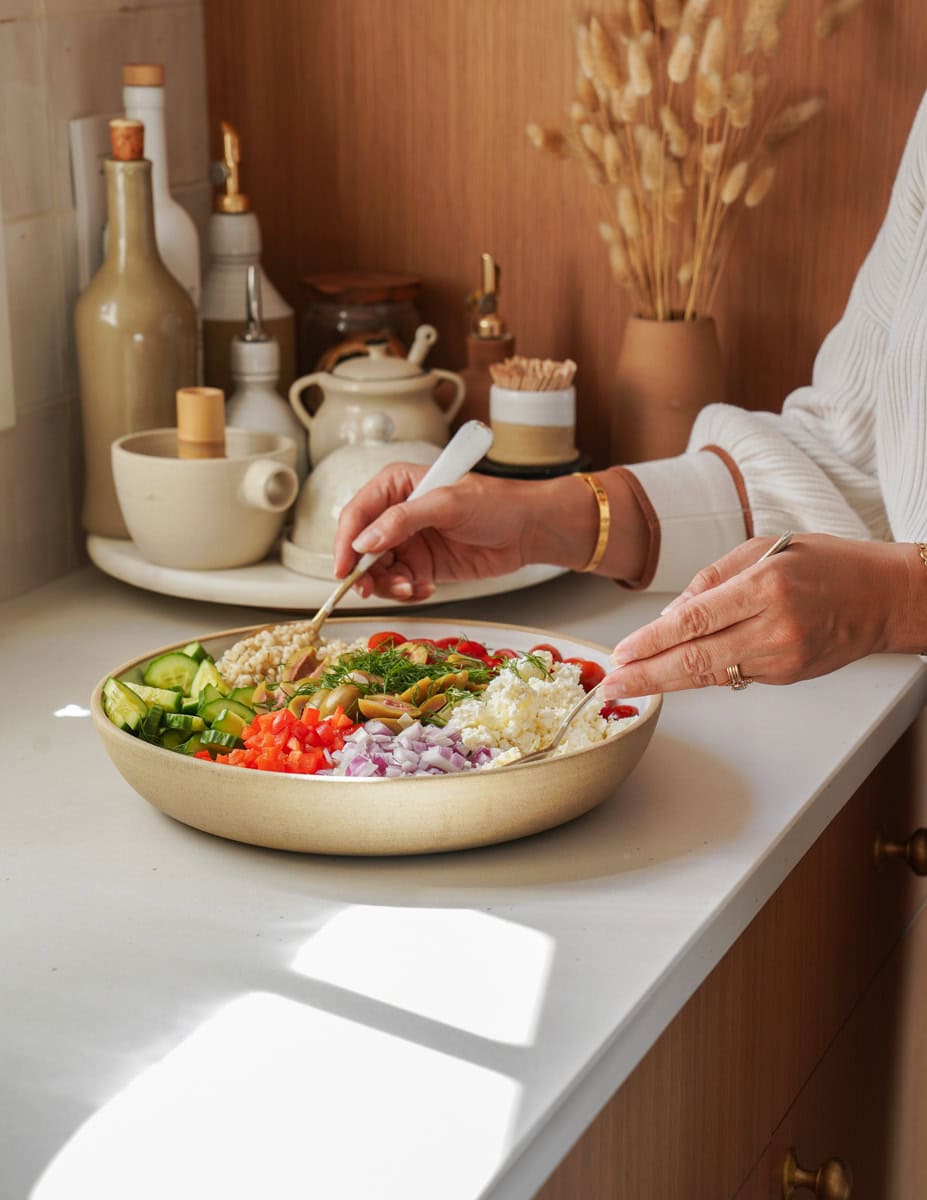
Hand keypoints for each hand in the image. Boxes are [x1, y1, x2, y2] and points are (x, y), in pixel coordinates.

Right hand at [332, 465, 545, 600]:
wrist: (528, 529)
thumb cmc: (495, 502)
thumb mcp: (447, 503)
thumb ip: (403, 520)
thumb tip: (366, 541)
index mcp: (396, 485)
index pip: (357, 514)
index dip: (346, 542)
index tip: (344, 568)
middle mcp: (396, 514)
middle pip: (361, 548)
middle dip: (364, 572)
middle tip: (373, 589)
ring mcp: (409, 541)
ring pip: (379, 571)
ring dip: (388, 585)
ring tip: (411, 588)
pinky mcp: (423, 565)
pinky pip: (401, 584)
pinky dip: (407, 592)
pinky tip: (425, 589)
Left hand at [601, 533, 921, 696]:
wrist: (884, 597)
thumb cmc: (826, 564)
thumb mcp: (764, 549)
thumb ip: (712, 580)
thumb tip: (668, 615)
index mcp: (766, 586)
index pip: (695, 620)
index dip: (652, 640)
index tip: (622, 652)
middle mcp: (774, 627)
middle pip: (696, 659)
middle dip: (647, 675)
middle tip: (612, 684)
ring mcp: (782, 658)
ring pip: (710, 675)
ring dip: (665, 682)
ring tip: (628, 686)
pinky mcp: (787, 676)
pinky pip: (733, 675)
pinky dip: (701, 673)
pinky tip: (672, 674)